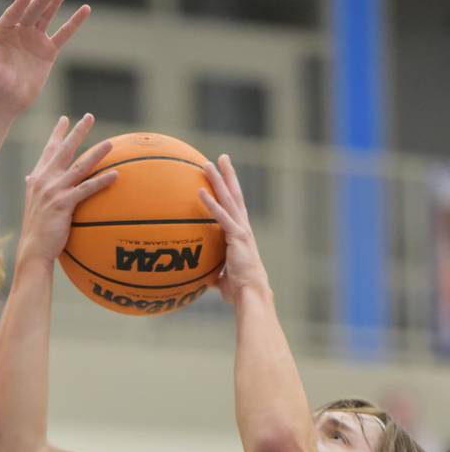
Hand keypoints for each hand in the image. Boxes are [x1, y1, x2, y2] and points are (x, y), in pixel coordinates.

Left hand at [0, 0, 89, 110]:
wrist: (7, 101)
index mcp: (3, 32)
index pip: (12, 15)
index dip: (20, 6)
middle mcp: (19, 31)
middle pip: (32, 12)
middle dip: (42, 0)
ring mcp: (35, 39)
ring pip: (47, 17)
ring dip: (55, 2)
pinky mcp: (48, 51)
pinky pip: (63, 34)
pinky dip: (74, 23)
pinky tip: (85, 10)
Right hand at [17, 114, 116, 263]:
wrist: (33, 249)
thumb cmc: (36, 231)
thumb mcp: (32, 204)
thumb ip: (34, 188)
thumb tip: (30, 178)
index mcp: (37, 179)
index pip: (48, 151)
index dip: (57, 134)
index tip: (65, 119)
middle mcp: (44, 180)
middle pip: (64, 150)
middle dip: (77, 132)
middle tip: (89, 117)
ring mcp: (53, 191)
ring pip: (79, 166)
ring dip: (96, 153)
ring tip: (110, 144)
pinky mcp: (63, 204)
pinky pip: (86, 189)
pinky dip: (101, 181)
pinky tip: (115, 175)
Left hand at [199, 154, 269, 302]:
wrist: (251, 293)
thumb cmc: (239, 289)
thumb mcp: (222, 277)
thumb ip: (213, 272)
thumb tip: (203, 278)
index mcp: (240, 233)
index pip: (234, 206)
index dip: (228, 190)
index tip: (224, 175)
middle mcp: (243, 227)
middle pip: (234, 194)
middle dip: (228, 175)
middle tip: (221, 157)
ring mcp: (241, 230)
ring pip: (229, 199)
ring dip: (218, 180)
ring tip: (208, 163)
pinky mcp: (237, 236)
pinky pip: (221, 216)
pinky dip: (211, 203)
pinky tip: (200, 190)